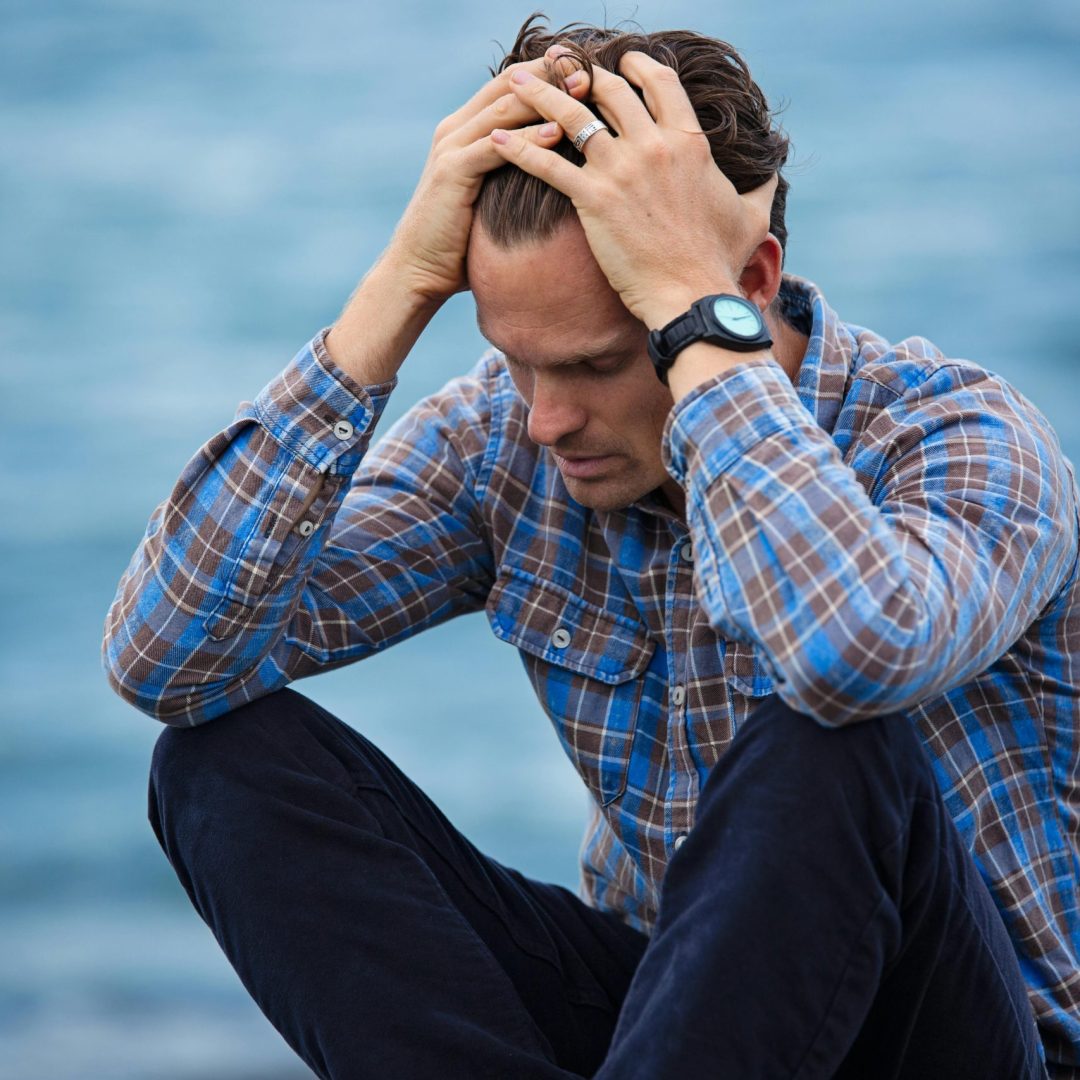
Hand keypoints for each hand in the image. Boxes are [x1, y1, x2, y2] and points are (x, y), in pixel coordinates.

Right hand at [385, 52, 590, 304]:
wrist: (418, 270)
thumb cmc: (460, 244)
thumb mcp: (491, 199)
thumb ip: (513, 175)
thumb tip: (557, 175)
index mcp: (465, 129)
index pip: (511, 84)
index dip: (548, 72)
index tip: (587, 70)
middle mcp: (456, 129)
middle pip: (509, 84)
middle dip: (551, 74)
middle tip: (591, 70)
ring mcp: (451, 148)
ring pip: (504, 108)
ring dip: (546, 98)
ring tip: (584, 92)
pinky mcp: (451, 172)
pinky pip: (495, 147)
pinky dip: (527, 138)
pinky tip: (557, 133)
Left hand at [490, 52, 776, 328]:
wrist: (692, 295)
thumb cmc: (719, 262)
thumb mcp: (751, 216)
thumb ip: (761, 187)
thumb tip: (774, 172)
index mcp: (689, 141)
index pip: (658, 83)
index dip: (635, 65)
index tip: (617, 62)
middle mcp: (653, 145)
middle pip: (609, 90)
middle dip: (580, 73)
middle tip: (556, 66)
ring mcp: (621, 169)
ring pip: (571, 115)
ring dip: (538, 93)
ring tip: (513, 82)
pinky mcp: (592, 199)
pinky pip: (546, 164)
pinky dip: (517, 148)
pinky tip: (494, 139)